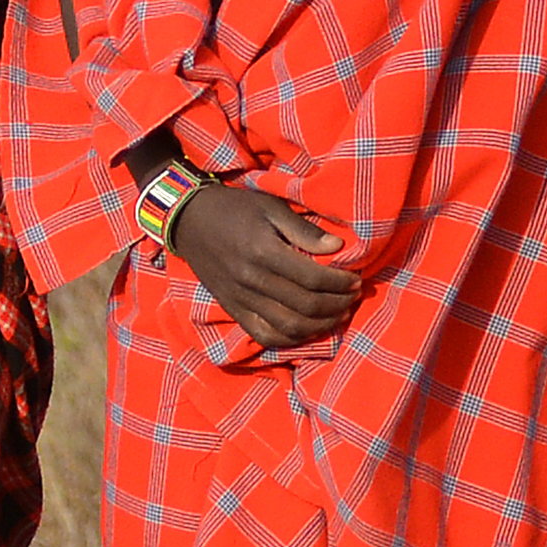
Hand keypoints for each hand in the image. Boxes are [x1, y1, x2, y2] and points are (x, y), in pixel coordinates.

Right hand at [165, 181, 356, 354]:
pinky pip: (264, 335)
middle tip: (354, 296)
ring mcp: (240, 299)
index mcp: (263, 252)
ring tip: (339, 314)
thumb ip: (304, 230)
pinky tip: (310, 329)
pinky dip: (291, 339)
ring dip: (320, 325)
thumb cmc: (236, 209)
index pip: (312, 278)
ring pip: (288, 326)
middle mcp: (251, 281)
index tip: (356, 280)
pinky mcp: (232, 310)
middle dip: (337, 304)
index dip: (340, 283)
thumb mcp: (272, 208)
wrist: (189, 221)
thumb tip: (337, 248)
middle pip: (304, 306)